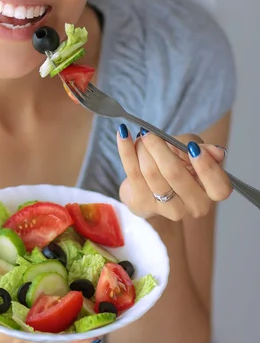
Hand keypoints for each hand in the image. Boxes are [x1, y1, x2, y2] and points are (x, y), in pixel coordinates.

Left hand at [116, 126, 231, 220]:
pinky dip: (126, 150)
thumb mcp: (191, 151)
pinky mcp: (142, 205)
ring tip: (141, 138)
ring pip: (151, 172)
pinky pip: (132, 173)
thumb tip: (216, 152)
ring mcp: (167, 209)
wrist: (150, 184)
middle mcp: (193, 206)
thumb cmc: (177, 164)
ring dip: (142, 149)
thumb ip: (202, 149)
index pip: (218, 187)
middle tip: (149, 133)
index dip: (206, 167)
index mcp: (211, 193)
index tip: (192, 147)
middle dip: (159, 148)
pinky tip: (123, 135)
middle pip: (175, 174)